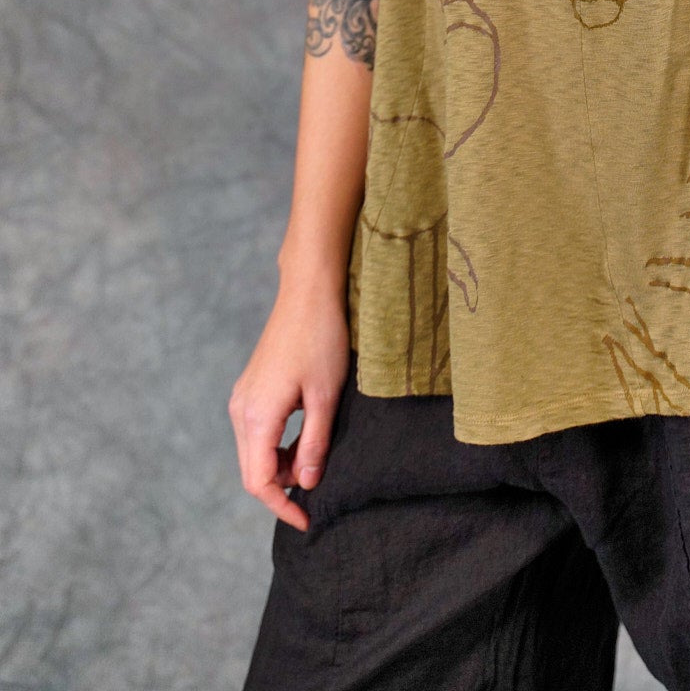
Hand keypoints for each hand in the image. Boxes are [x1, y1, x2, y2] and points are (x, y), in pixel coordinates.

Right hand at [228, 282, 352, 532]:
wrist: (308, 293)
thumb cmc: (321, 339)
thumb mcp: (325, 396)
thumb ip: (315, 443)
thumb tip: (308, 482)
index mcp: (256, 416)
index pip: (259, 481)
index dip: (282, 506)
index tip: (308, 520)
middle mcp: (240, 410)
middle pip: (252, 470)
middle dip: (282, 488)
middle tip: (317, 490)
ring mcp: (242, 398)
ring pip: (254, 452)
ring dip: (281, 465)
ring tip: (316, 460)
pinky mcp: (250, 388)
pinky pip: (257, 432)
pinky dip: (276, 445)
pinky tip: (304, 439)